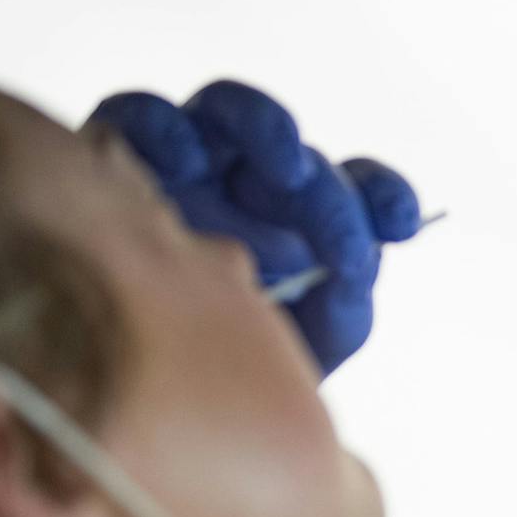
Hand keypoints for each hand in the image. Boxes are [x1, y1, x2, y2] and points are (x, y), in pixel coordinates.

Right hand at [86, 80, 423, 374]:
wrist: (129, 404)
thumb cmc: (217, 378)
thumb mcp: (298, 358)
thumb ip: (341, 313)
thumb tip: (353, 274)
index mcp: (299, 229)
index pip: (356, 191)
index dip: (382, 197)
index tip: (401, 224)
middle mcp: (245, 192)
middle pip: (297, 159)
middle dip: (330, 196)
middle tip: (344, 248)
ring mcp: (184, 170)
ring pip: (225, 112)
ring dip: (265, 127)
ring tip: (288, 173)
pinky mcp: (115, 161)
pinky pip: (136, 117)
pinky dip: (164, 128)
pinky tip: (183, 167)